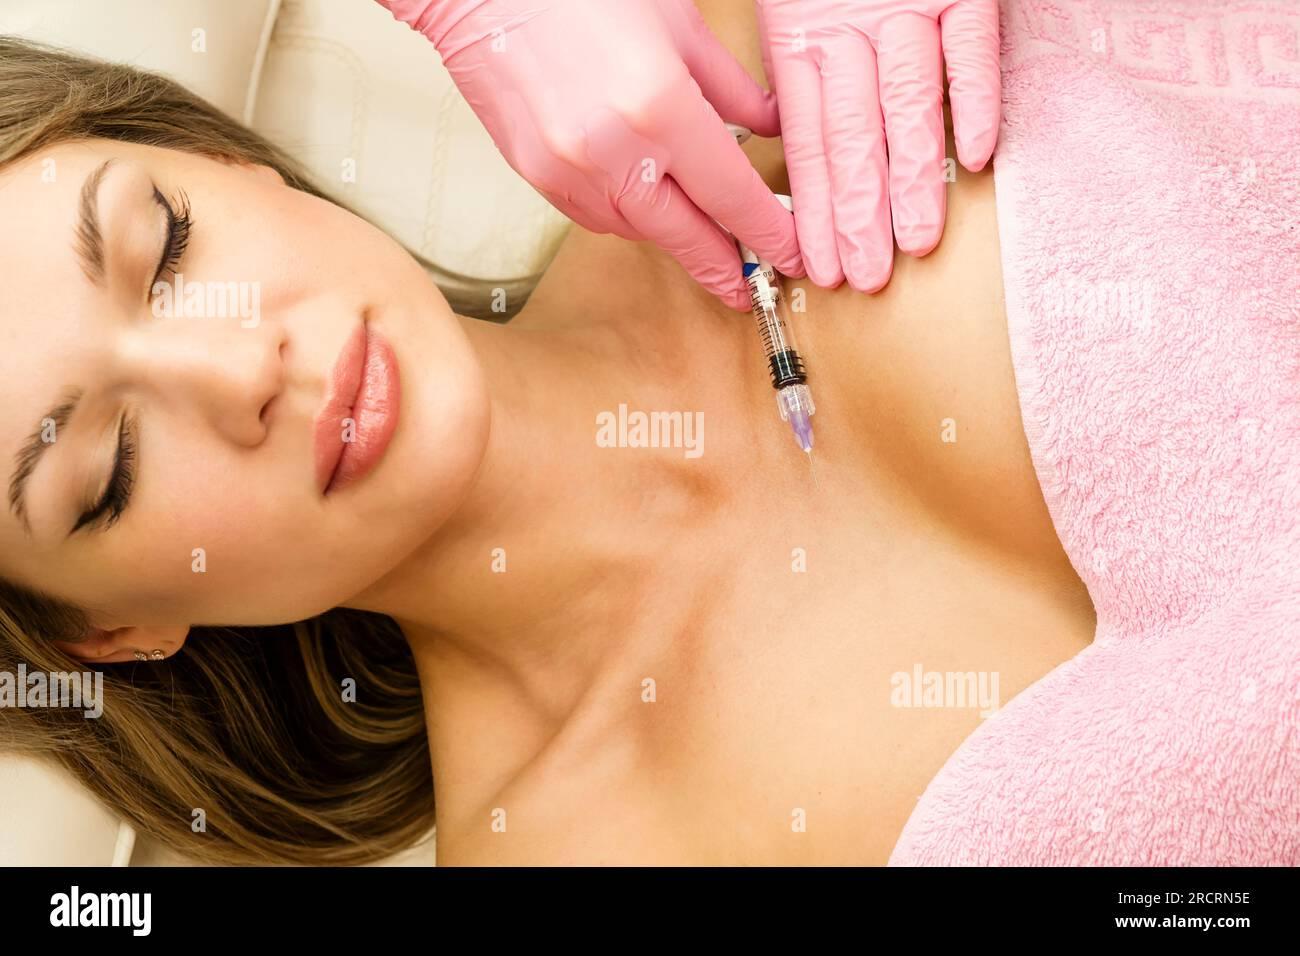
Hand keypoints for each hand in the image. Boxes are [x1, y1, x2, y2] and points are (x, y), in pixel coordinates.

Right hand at [377, 0, 804, 310]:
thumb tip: (770, 125)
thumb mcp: (678, 22)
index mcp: (660, 105)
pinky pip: (596, 217)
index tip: (788, 253)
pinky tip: (644, 207)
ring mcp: (570, 170)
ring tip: (700, 244)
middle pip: (685, 233)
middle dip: (721, 266)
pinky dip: (627, 217)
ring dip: (673, 238)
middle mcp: (614, 150)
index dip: (766, 232)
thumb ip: (730, 85)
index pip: (730, 194)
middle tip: (747, 289)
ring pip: (639, 230)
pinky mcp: (538, 176)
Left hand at [755, 0, 999, 291]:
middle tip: (864, 273)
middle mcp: (851, 28)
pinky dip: (975, 96)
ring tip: (916, 240)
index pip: (808, 142)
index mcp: (801, 37)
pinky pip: (971, 43)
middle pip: (855, 135)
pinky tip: (975, 156)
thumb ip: (795, 65)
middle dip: (858, 213)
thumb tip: (789, 132)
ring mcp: (907, 6)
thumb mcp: (784, 3)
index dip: (813, 208)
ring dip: (913, 176)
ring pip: (908, 102)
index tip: (814, 262)